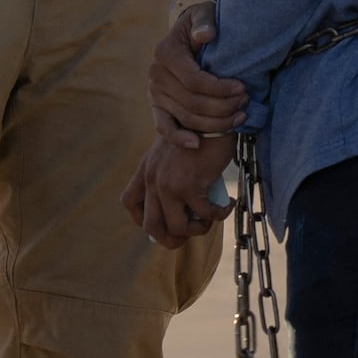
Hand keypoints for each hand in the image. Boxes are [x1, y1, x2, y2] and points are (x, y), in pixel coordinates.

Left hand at [127, 126, 226, 251]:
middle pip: (151, 226)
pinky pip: (204, 215)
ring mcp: (168, 184)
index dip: (143, 219)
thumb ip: (170, 174)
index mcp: (146, 169)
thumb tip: (184, 208)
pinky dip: (220, 214)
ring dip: (198, 229)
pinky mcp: (189, 186)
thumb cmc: (201, 134)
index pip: (129, 202)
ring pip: (177, 228)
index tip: (163, 222)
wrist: (213, 118)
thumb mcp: (175, 154)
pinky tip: (228, 203)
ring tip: (213, 216)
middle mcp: (152, 178)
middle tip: (191, 234)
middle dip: (171, 239)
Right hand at [150, 2, 246, 142]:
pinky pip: (165, 127)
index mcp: (165, 52)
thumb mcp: (203, 14)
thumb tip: (206, 35)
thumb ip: (204, 21)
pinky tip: (196, 144)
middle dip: (223, 107)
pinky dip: (180, 138)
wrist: (188, 33)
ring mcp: (155, 92)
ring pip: (187, 117)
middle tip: (245, 103)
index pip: (193, 80)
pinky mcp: (158, 106)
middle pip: (192, 102)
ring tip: (238, 118)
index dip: (219, 88)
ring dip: (215, 123)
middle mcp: (156, 74)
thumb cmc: (201, 23)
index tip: (242, 88)